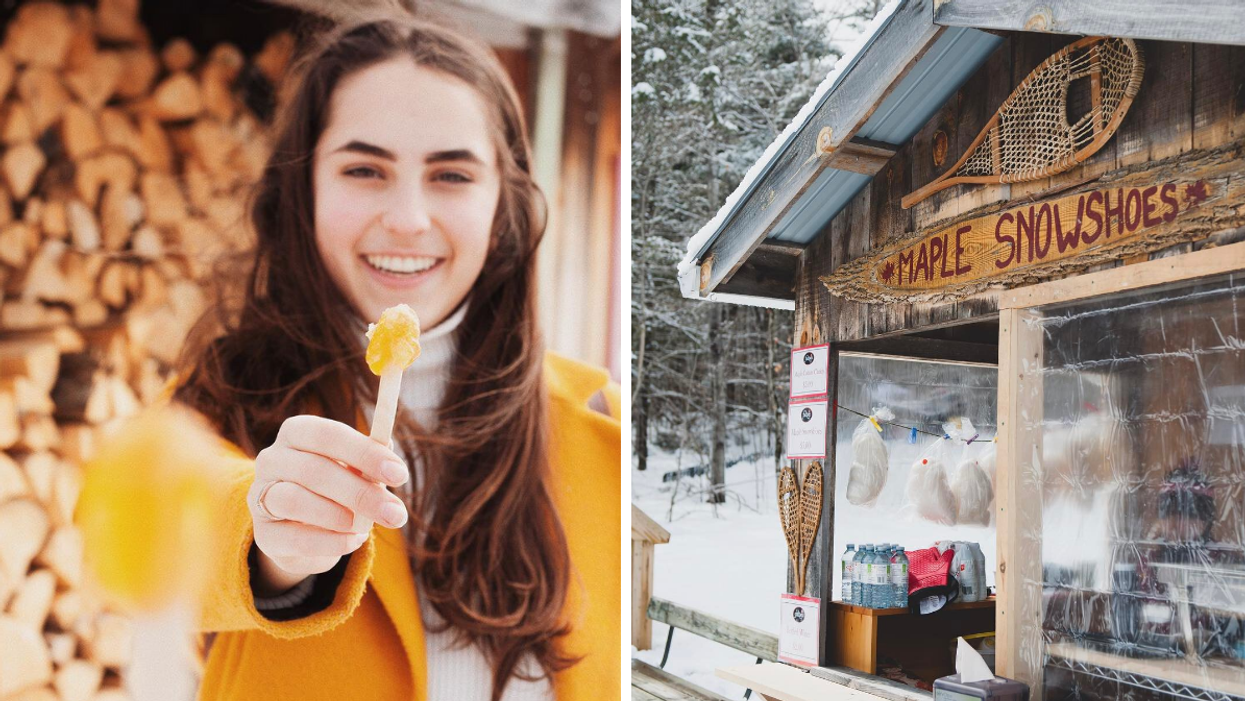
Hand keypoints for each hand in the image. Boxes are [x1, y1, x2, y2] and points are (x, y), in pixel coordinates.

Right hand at [247, 415, 408, 593]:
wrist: (303, 532)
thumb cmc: (336, 489)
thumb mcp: (355, 471)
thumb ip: (369, 460)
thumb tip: (387, 445)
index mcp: (297, 433)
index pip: (328, 434)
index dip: (365, 453)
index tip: (400, 474)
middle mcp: (272, 459)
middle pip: (314, 470)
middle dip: (361, 493)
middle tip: (395, 513)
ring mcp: (261, 496)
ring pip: (294, 500)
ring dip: (339, 516)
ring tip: (365, 527)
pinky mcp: (263, 533)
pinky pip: (293, 537)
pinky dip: (329, 541)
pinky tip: (352, 541)